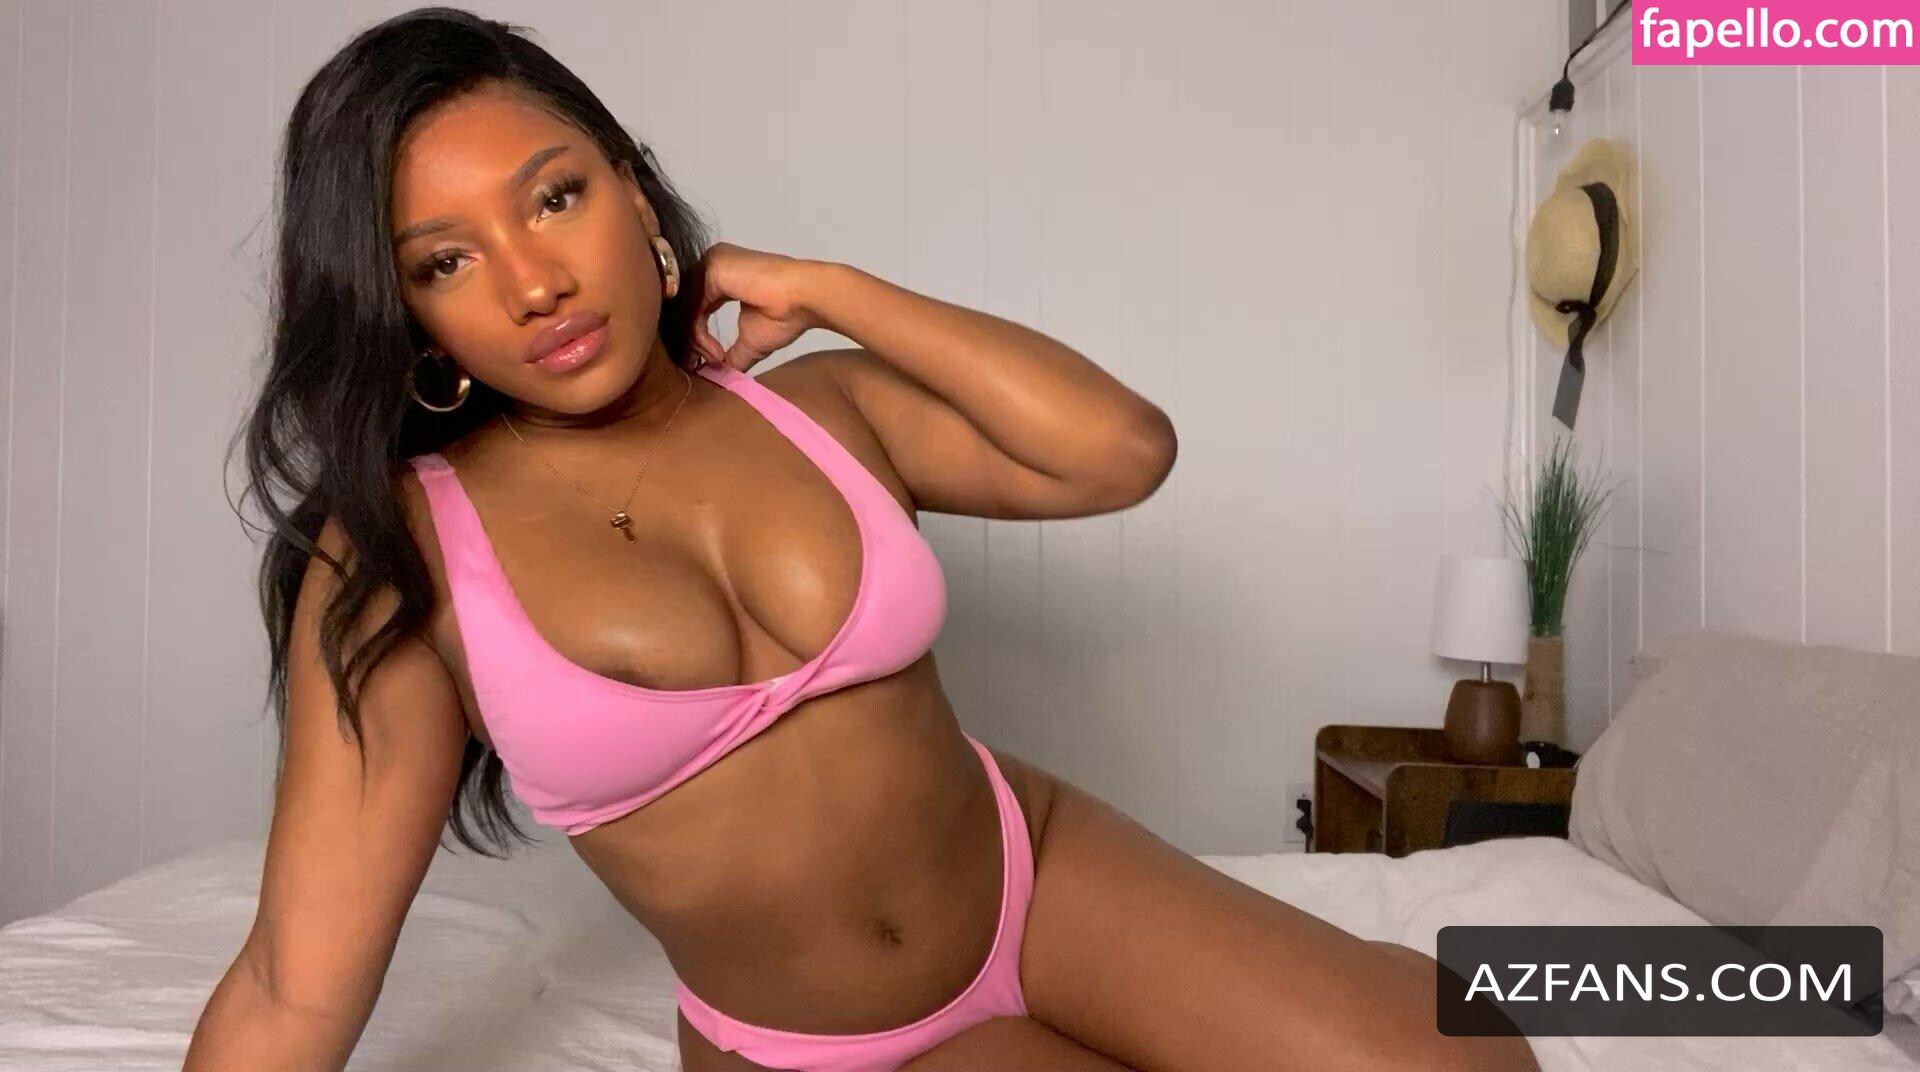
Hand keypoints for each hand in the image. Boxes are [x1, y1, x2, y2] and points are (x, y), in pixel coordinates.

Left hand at [684, 242, 822, 371]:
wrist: (805, 299)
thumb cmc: (786, 314)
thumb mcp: (751, 341)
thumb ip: (732, 354)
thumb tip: (722, 376)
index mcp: (721, 275)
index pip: (696, 306)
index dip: (698, 336)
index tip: (711, 361)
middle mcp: (713, 264)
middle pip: (688, 306)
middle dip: (693, 340)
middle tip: (708, 364)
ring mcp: (711, 263)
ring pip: (687, 307)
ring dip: (696, 340)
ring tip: (717, 358)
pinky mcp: (711, 269)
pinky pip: (692, 307)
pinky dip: (698, 334)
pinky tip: (716, 350)